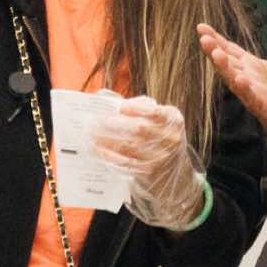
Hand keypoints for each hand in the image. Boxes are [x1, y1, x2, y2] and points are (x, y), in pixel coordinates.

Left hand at [90, 98, 203, 229]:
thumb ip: (133, 105)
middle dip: (116, 124)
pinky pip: (127, 163)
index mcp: (174, 120)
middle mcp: (171, 139)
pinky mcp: (150, 171)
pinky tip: (100, 150)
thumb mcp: (155, 118)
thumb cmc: (157, 133)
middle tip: (95, 121)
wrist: (171, 165)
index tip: (119, 107)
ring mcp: (161, 157)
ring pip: (130, 147)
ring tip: (92, 135)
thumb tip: (103, 95)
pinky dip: (111, 156)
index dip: (137, 109)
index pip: (155, 112)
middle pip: (140, 129)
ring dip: (108, 141)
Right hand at [196, 15, 266, 160]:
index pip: (231, 51)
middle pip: (227, 63)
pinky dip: (244, 88)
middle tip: (203, 38)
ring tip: (215, 54)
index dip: (217, 39)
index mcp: (252, 68)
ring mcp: (253, 94)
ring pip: (233, 79)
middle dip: (214, 51)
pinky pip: (250, 97)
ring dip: (223, 67)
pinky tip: (239, 78)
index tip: (202, 27)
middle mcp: (248, 80)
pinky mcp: (263, 108)